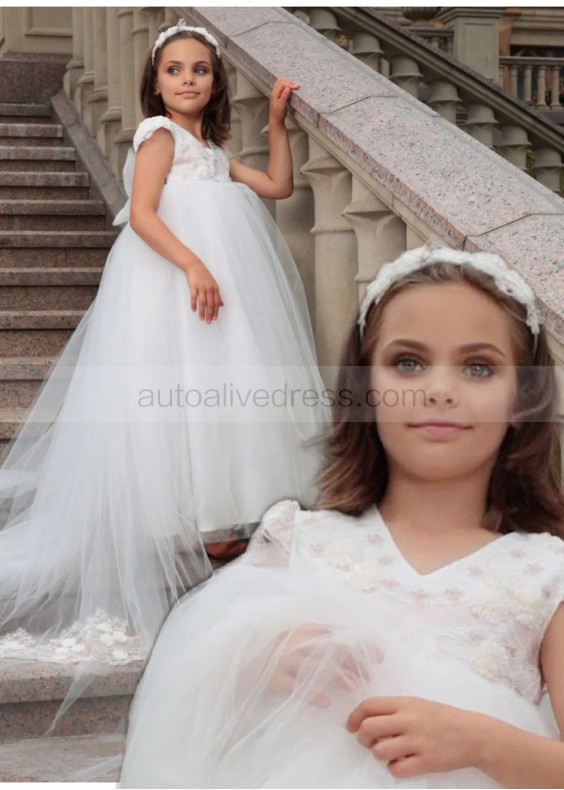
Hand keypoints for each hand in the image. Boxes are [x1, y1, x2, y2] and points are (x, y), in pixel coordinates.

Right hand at [184, 256, 223, 322]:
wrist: (195, 266)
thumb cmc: (204, 276)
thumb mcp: (213, 285)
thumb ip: (217, 295)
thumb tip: (221, 305)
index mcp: (215, 288)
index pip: (216, 302)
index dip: (216, 311)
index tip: (214, 318)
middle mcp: (209, 288)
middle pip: (210, 304)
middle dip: (210, 314)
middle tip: (208, 321)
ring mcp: (201, 287)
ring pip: (202, 302)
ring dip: (202, 311)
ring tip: (201, 318)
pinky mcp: (193, 287)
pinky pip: (194, 297)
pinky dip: (194, 304)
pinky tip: (194, 310)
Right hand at [265, 625, 379, 707]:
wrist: (241, 666)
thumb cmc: (275, 655)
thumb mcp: (297, 641)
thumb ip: (320, 642)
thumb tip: (353, 651)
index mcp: (303, 629)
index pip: (338, 635)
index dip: (360, 644)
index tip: (379, 655)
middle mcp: (294, 641)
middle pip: (330, 649)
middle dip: (354, 660)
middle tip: (370, 674)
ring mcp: (282, 659)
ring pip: (315, 666)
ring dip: (337, 676)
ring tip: (353, 686)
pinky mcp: (272, 678)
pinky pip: (293, 686)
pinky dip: (310, 693)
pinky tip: (325, 702)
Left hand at [270, 77, 298, 124]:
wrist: (276, 120)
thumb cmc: (278, 114)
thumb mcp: (282, 105)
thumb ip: (284, 96)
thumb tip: (288, 88)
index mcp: (275, 93)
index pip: (282, 83)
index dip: (290, 84)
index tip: (297, 87)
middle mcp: (274, 91)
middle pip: (281, 80)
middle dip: (289, 81)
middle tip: (296, 86)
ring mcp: (276, 92)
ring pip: (281, 82)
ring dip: (288, 82)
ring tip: (294, 86)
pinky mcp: (279, 94)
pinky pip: (282, 86)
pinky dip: (287, 84)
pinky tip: (291, 87)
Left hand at [347, 696, 480, 778]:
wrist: (473, 735)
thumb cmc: (442, 718)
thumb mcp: (418, 704)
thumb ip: (395, 709)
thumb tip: (367, 719)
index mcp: (406, 703)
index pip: (370, 705)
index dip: (354, 716)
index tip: (351, 726)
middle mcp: (409, 720)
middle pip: (369, 728)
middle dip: (362, 737)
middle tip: (367, 742)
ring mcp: (418, 742)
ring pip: (379, 751)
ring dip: (378, 754)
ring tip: (389, 752)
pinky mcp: (426, 763)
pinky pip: (397, 770)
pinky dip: (394, 769)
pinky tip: (402, 763)